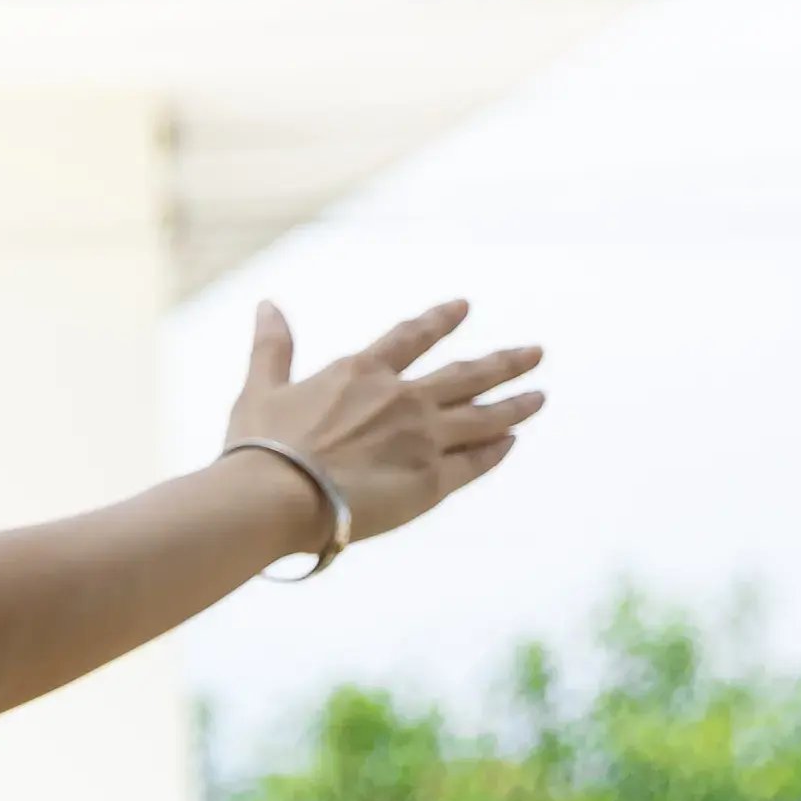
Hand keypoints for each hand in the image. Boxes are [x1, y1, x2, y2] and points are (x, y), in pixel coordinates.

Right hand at [223, 298, 544, 555]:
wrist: (276, 496)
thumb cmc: (261, 445)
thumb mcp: (260, 388)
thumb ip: (272, 347)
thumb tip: (267, 304)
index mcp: (362, 372)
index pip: (412, 336)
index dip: (441, 320)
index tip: (465, 307)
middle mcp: (403, 399)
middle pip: (467, 374)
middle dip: (504, 361)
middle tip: (535, 352)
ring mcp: (424, 438)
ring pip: (484, 415)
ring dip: (515, 403)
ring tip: (540, 395)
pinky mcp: (433, 480)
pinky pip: (476, 460)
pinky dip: (496, 449)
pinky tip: (512, 441)